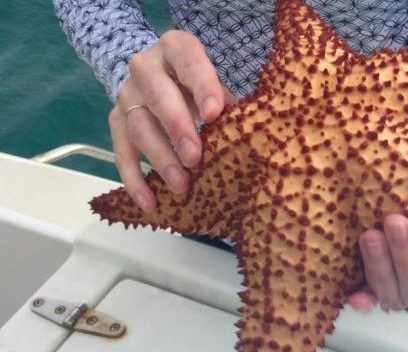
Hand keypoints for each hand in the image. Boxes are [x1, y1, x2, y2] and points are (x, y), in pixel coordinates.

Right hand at [108, 30, 235, 212]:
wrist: (154, 77)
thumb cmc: (196, 85)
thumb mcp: (213, 83)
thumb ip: (226, 103)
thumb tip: (249, 135)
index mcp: (176, 49)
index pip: (189, 62)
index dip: (202, 87)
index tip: (214, 115)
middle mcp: (145, 68)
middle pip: (158, 96)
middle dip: (177, 128)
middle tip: (194, 158)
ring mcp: (127, 96)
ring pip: (139, 127)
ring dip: (160, 159)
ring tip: (182, 186)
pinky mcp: (116, 123)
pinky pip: (121, 154)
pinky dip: (135, 181)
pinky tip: (150, 203)